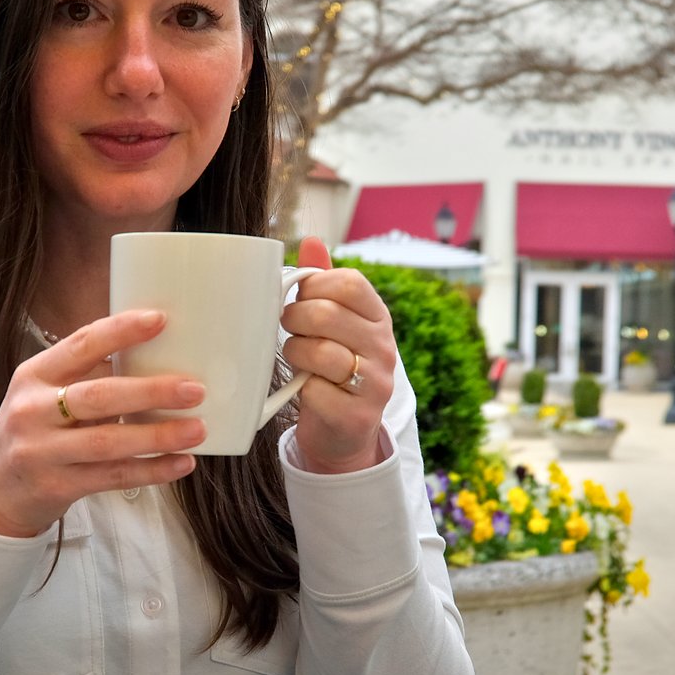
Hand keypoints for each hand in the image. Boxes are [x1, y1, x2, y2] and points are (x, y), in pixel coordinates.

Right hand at [0, 310, 207, 537]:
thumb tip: (158, 354)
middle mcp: (33, 410)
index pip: (81, 344)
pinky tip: (182, 464)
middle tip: (195, 389)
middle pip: (99, 396)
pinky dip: (151, 471)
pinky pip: (112, 477)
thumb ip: (87, 376)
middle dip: (151, 391)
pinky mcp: (55, 486)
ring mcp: (41, 451)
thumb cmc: (33, 431)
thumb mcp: (44, 394)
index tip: (161, 320)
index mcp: (34, 374)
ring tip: (198, 429)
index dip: (121, 331)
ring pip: (108, 441)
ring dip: (158, 435)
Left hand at [282, 238, 395, 474]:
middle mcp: (384, 348)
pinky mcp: (358, 416)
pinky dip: (301, 390)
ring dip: (295, 354)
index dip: (313, 287)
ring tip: (297, 359)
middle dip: (295, 319)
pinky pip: (315, 391)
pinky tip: (305, 391)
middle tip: (289, 329)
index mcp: (378, 317)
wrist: (342, 434)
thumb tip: (312, 241)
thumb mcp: (332, 324)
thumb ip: (322, 284)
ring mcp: (376, 383)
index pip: (349, 282)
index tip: (300, 299)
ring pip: (321, 352)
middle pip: (328, 315)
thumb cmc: (331, 369)